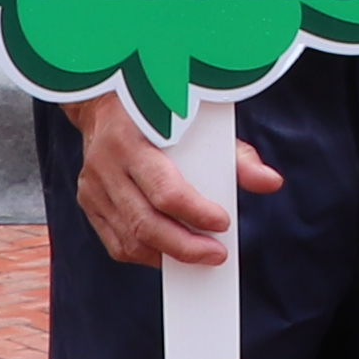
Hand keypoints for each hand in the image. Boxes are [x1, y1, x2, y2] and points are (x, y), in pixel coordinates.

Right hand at [71, 96, 273, 270]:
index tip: (223, 224)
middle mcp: (106, 165)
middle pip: (146, 223)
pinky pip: (116, 242)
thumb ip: (238, 156)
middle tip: (217, 256)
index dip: (196, 213)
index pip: (165, 190)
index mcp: (132, 140)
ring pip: (129, 238)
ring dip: (166, 256)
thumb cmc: (164, 115)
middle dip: (185, 247)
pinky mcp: (88, 202)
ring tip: (198, 257)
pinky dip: (145, 255)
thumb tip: (270, 182)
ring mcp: (92, 186)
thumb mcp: (201, 123)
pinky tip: (169, 254)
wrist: (109, 101)